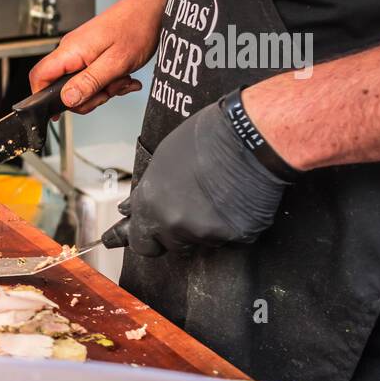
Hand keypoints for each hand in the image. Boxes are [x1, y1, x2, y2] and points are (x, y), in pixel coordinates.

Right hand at [29, 0, 170, 112]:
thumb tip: (67, 99)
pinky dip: (108, 82)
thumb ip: (89, 83)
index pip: (39, 76)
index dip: (43, 97)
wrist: (151, 8)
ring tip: (121, 80)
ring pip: (79, 84)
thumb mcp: (115, 63)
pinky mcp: (92, 53)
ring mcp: (81, 51)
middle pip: (61, 87)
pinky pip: (91, 76)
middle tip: (107, 92)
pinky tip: (123, 76)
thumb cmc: (137, 27)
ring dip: (101, 90)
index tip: (57, 112)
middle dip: (86, 97)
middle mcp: (71, 50)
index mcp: (70, 51)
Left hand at [115, 97, 290, 256]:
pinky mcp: (235, 235)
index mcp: (150, 204)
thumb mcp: (162, 159)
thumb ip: (147, 192)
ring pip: (205, 241)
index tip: (154, 234)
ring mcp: (205, 232)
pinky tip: (239, 199)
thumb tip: (129, 210)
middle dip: (181, 233)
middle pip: (174, 245)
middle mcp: (173, 223)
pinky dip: (236, 223)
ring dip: (210, 226)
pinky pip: (233, 237)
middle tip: (196, 207)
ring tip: (221, 194)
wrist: (249, 135)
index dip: (151, 238)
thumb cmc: (206, 137)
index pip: (142, 243)